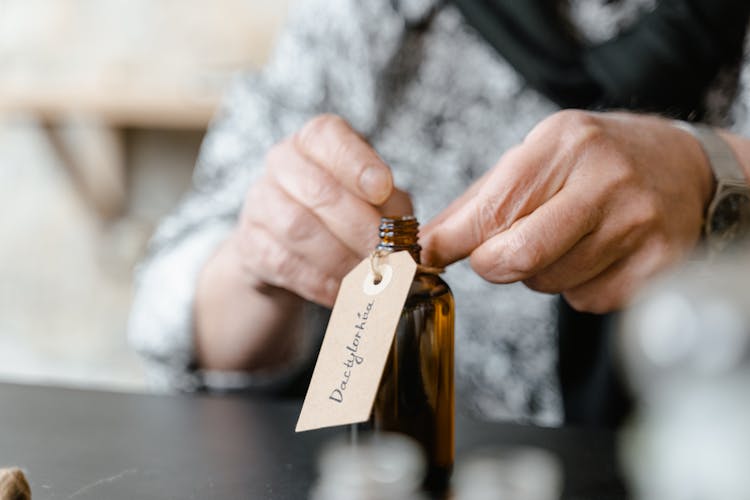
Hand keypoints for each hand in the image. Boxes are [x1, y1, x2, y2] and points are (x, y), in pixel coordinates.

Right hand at [234, 113, 411, 306]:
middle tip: (385, 255)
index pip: (328, 137)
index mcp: (316, 140)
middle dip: (358, 227)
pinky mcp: (250, 243)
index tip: (383, 189)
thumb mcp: (375, 201)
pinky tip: (343, 292)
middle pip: (318, 190)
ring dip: (340, 259)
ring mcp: (260, 201)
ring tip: (367, 278)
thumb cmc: (343, 214)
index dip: (357, 164)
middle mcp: (283, 161)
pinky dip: (319, 282)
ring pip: (298, 228)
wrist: (288, 246)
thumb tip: (404, 242)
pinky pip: (285, 263)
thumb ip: (391, 210)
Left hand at [421, 110, 713, 312]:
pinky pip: (585, 300)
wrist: (684, 168)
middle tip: (495, 254)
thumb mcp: (540, 155)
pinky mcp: (657, 265)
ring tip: (564, 239)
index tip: (428, 256)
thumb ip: (481, 198)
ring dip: (537, 273)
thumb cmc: (598, 162)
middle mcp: (604, 182)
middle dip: (492, 264)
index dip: (451, 242)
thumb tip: (428, 242)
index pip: (492, 208)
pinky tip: (596, 255)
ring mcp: (636, 225)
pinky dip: (576, 287)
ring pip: (547, 283)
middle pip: (516, 255)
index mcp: (564, 145)